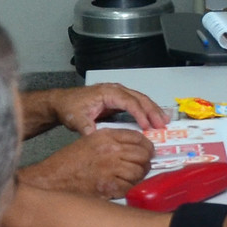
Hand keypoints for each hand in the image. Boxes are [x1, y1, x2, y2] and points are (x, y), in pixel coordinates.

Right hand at [18, 128, 153, 198]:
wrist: (52, 179)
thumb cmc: (68, 162)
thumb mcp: (89, 142)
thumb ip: (111, 141)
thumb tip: (132, 148)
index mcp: (105, 136)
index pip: (137, 137)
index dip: (147, 145)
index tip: (148, 150)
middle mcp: (110, 150)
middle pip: (142, 154)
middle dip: (146, 161)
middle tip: (144, 165)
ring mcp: (111, 168)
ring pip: (139, 171)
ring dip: (140, 175)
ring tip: (134, 177)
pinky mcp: (109, 186)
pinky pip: (131, 186)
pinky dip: (131, 187)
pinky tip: (125, 186)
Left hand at [44, 83, 169, 134]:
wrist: (62, 102)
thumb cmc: (70, 108)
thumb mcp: (76, 119)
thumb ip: (86, 128)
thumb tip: (95, 136)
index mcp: (107, 92)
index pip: (129, 102)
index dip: (140, 114)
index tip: (147, 127)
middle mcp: (115, 90)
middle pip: (140, 98)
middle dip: (152, 111)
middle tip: (162, 125)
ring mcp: (118, 93)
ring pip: (141, 99)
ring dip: (153, 110)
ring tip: (164, 122)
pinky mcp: (118, 100)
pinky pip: (137, 103)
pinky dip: (147, 111)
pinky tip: (155, 118)